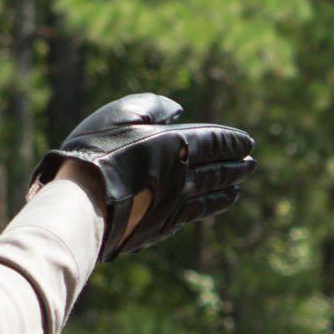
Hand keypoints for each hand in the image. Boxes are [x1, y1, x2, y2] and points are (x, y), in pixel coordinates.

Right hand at [32, 94, 254, 259]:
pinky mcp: (159, 227)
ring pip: (208, 197)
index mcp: (177, 146)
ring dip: (225, 190)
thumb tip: (178, 110)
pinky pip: (190, 216)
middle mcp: (182, 177)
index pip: (214, 142)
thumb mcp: (122, 113)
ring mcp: (173, 205)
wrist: (82, 203)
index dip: (232, 142)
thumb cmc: (97, 152)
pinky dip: (205, 210)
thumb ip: (152, 106)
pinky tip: (204, 209)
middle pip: (216, 171)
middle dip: (235, 166)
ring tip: (237, 189)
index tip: (247, 143)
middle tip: (251, 165)